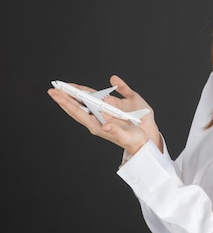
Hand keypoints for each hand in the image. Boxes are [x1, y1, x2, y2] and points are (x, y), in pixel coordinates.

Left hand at [48, 75, 162, 155]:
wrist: (139, 144)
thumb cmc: (133, 140)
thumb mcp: (125, 135)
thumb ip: (115, 130)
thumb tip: (105, 126)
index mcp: (97, 126)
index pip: (78, 112)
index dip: (67, 102)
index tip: (58, 94)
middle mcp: (94, 123)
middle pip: (75, 109)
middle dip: (64, 99)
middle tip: (53, 89)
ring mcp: (98, 120)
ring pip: (80, 108)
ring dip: (70, 99)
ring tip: (62, 90)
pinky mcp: (103, 118)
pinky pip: (88, 108)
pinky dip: (81, 101)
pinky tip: (79, 97)